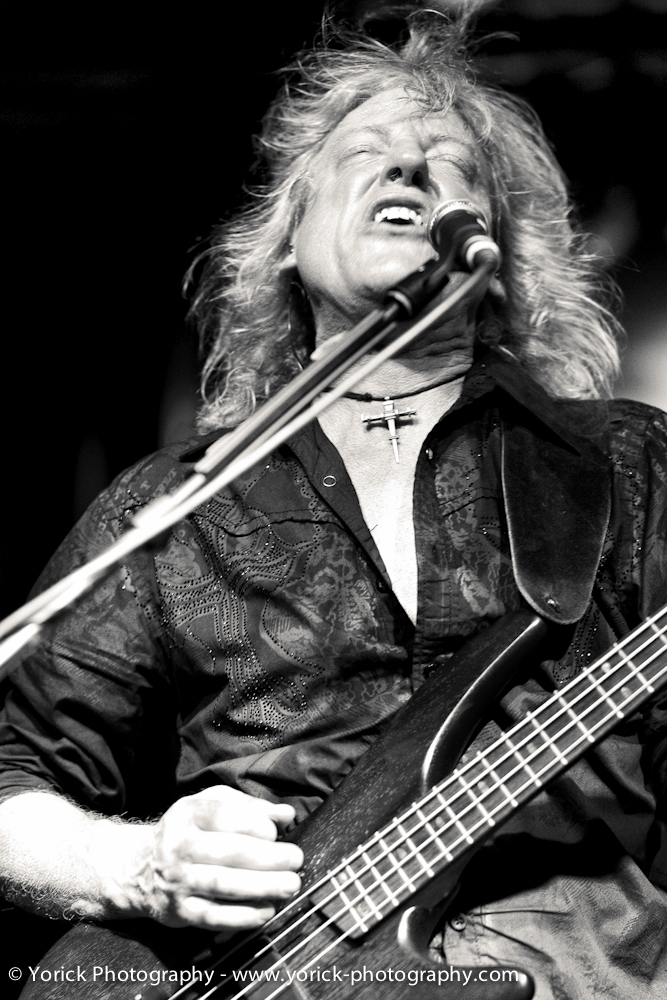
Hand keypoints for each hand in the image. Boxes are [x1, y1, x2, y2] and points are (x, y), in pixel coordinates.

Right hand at [135, 786, 302, 931]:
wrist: (141, 868)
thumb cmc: (189, 831)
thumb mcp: (213, 805)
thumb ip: (251, 806)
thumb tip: (285, 815)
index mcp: (188, 813)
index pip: (223, 816)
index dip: (254, 823)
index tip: (276, 832)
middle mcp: (178, 846)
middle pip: (228, 852)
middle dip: (267, 858)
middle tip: (296, 859)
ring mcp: (177, 881)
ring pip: (223, 885)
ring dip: (262, 887)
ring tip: (290, 885)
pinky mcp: (180, 911)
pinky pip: (214, 916)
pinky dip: (243, 916)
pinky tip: (267, 910)